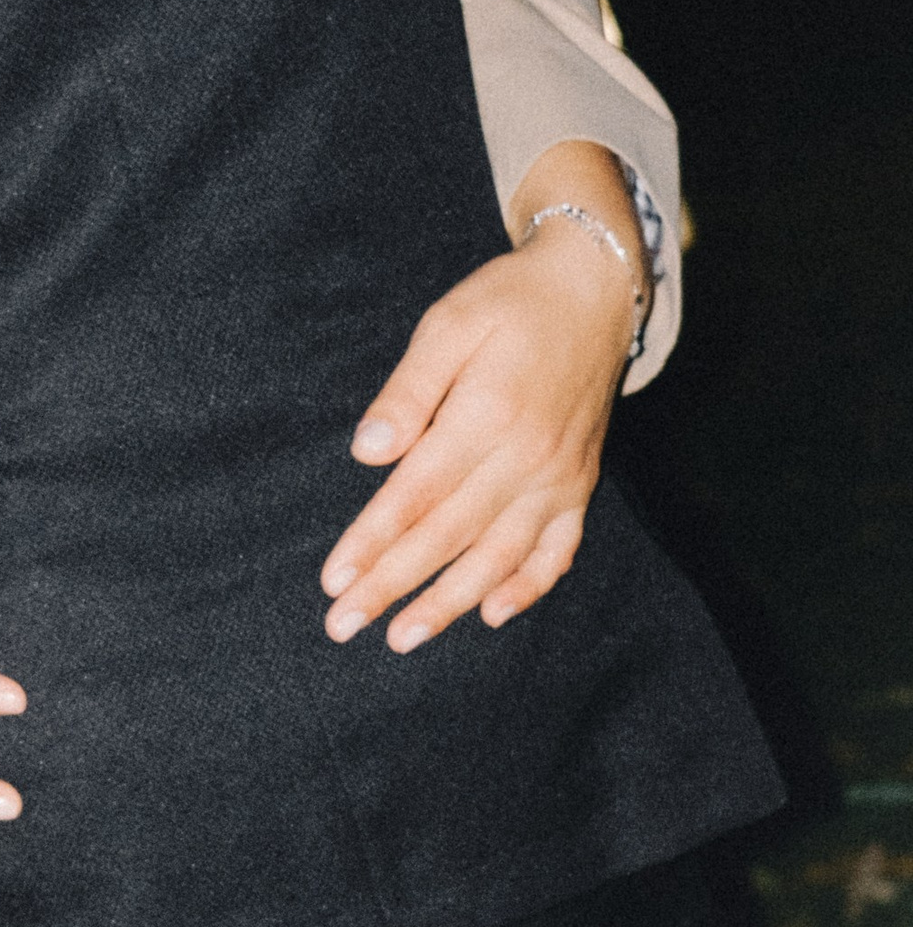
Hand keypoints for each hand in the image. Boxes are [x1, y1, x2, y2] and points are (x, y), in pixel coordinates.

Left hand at [318, 142, 645, 653]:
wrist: (593, 289)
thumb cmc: (507, 302)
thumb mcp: (449, 324)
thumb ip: (408, 391)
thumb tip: (366, 453)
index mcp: (488, 416)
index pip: (416, 496)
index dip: (372, 542)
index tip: (333, 581)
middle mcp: (528, 458)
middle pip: (448, 536)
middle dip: (392, 586)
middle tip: (343, 625)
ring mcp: (559, 477)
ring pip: (499, 556)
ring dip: (449, 602)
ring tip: (402, 637)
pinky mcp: (580, 483)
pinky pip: (558, 550)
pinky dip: (528, 586)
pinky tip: (494, 615)